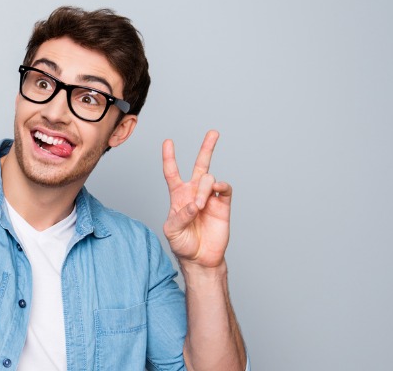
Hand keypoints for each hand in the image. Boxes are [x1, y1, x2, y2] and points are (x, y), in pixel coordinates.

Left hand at [162, 131, 232, 269]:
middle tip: (214, 133)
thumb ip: (181, 216)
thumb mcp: (172, 231)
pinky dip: (219, 187)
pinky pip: (224, 189)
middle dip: (207, 148)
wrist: (201, 259)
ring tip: (200, 206)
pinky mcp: (223, 205)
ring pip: (208, 178)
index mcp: (178, 196)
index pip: (172, 172)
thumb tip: (195, 204)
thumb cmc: (183, 244)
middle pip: (200, 165)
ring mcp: (209, 197)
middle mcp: (194, 192)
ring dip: (202, 189)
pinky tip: (216, 190)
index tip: (168, 142)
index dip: (169, 157)